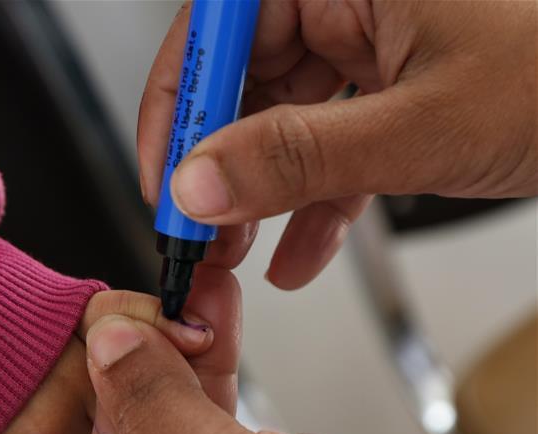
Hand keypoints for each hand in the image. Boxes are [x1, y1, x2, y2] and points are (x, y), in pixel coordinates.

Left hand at [81, 295, 317, 433]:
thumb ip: (153, 407)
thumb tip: (112, 346)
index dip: (112, 388)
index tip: (122, 329)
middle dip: (162, 362)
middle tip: (170, 302)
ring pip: (198, 433)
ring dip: (203, 362)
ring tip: (207, 300)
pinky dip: (244, 390)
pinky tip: (231, 338)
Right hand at [139, 0, 535, 289]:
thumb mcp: (424, 125)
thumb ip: (299, 158)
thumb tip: (200, 183)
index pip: (220, 23)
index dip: (179, 100)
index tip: (165, 171)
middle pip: (243, 75)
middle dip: (216, 161)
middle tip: (196, 224)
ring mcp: (372, 44)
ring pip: (281, 117)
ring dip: (258, 192)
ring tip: (236, 249)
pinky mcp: (392, 90)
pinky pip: (330, 144)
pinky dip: (312, 203)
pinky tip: (296, 254)